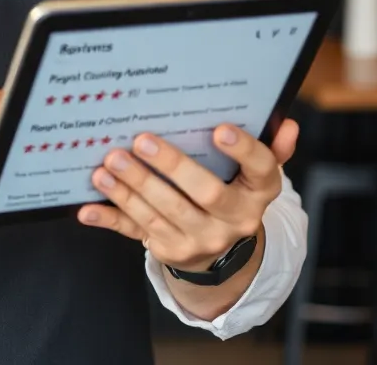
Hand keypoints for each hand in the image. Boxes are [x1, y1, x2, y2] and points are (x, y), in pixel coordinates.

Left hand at [76, 119, 298, 271]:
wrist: (222, 253)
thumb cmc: (233, 193)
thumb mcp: (254, 175)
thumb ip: (269, 150)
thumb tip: (288, 123)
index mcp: (258, 193)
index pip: (261, 170)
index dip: (243, 151)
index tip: (220, 129)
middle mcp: (234, 220)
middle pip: (205, 193)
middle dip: (170, 166)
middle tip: (140, 140)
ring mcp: (201, 240)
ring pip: (165, 213)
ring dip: (133, 188)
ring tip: (109, 163)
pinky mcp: (170, 251)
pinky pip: (136, 232)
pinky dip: (110, 219)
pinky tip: (88, 209)